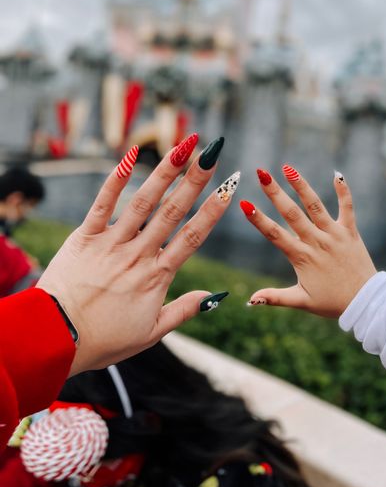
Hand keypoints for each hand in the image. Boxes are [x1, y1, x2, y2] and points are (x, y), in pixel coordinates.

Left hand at [37, 136, 238, 374]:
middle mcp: (138, 254)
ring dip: (164, 172)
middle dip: (195, 180)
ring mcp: (112, 243)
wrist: (56, 338)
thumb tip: (216, 296)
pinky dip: (116, 179)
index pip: (193, 236)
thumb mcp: (151, 333)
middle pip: (173, 211)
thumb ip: (184, 310)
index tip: (229, 187)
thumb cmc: (104, 339)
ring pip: (142, 202)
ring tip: (182, 147)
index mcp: (157, 276)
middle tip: (212, 153)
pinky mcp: (85, 237)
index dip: (213, 210)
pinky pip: (102, 203)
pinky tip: (130, 155)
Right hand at [241, 167, 375, 317]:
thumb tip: (250, 300)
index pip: (274, 234)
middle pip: (292, 214)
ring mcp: (334, 235)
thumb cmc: (332, 303)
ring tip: (288, 168)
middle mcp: (317, 242)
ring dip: (301, 186)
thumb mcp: (301, 301)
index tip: (244, 204)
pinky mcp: (350, 232)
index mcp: (301, 257)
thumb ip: (275, 298)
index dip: (258, 219)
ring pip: (315, 206)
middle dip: (275, 192)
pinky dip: (343, 191)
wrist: (367, 303)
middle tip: (261, 173)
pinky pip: (347, 208)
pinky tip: (337, 174)